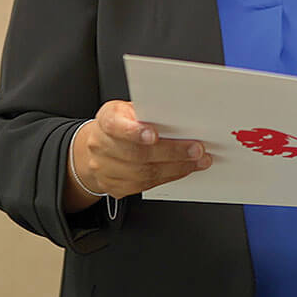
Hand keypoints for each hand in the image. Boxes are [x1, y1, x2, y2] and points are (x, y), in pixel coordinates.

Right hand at [65, 100, 212, 208]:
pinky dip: (169, 176)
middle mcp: (101, 146)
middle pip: (136, 153)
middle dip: (171, 152)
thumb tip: (178, 114)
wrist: (98, 147)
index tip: (153, 134)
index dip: (134, 132)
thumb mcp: (129, 109)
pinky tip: (184, 169)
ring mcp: (106, 169)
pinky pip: (145, 186)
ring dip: (176, 167)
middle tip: (196, 149)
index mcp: (106, 121)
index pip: (115, 125)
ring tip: (198, 160)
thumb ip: (147, 111)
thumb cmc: (121, 123)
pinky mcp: (115, 187)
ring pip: (143, 173)